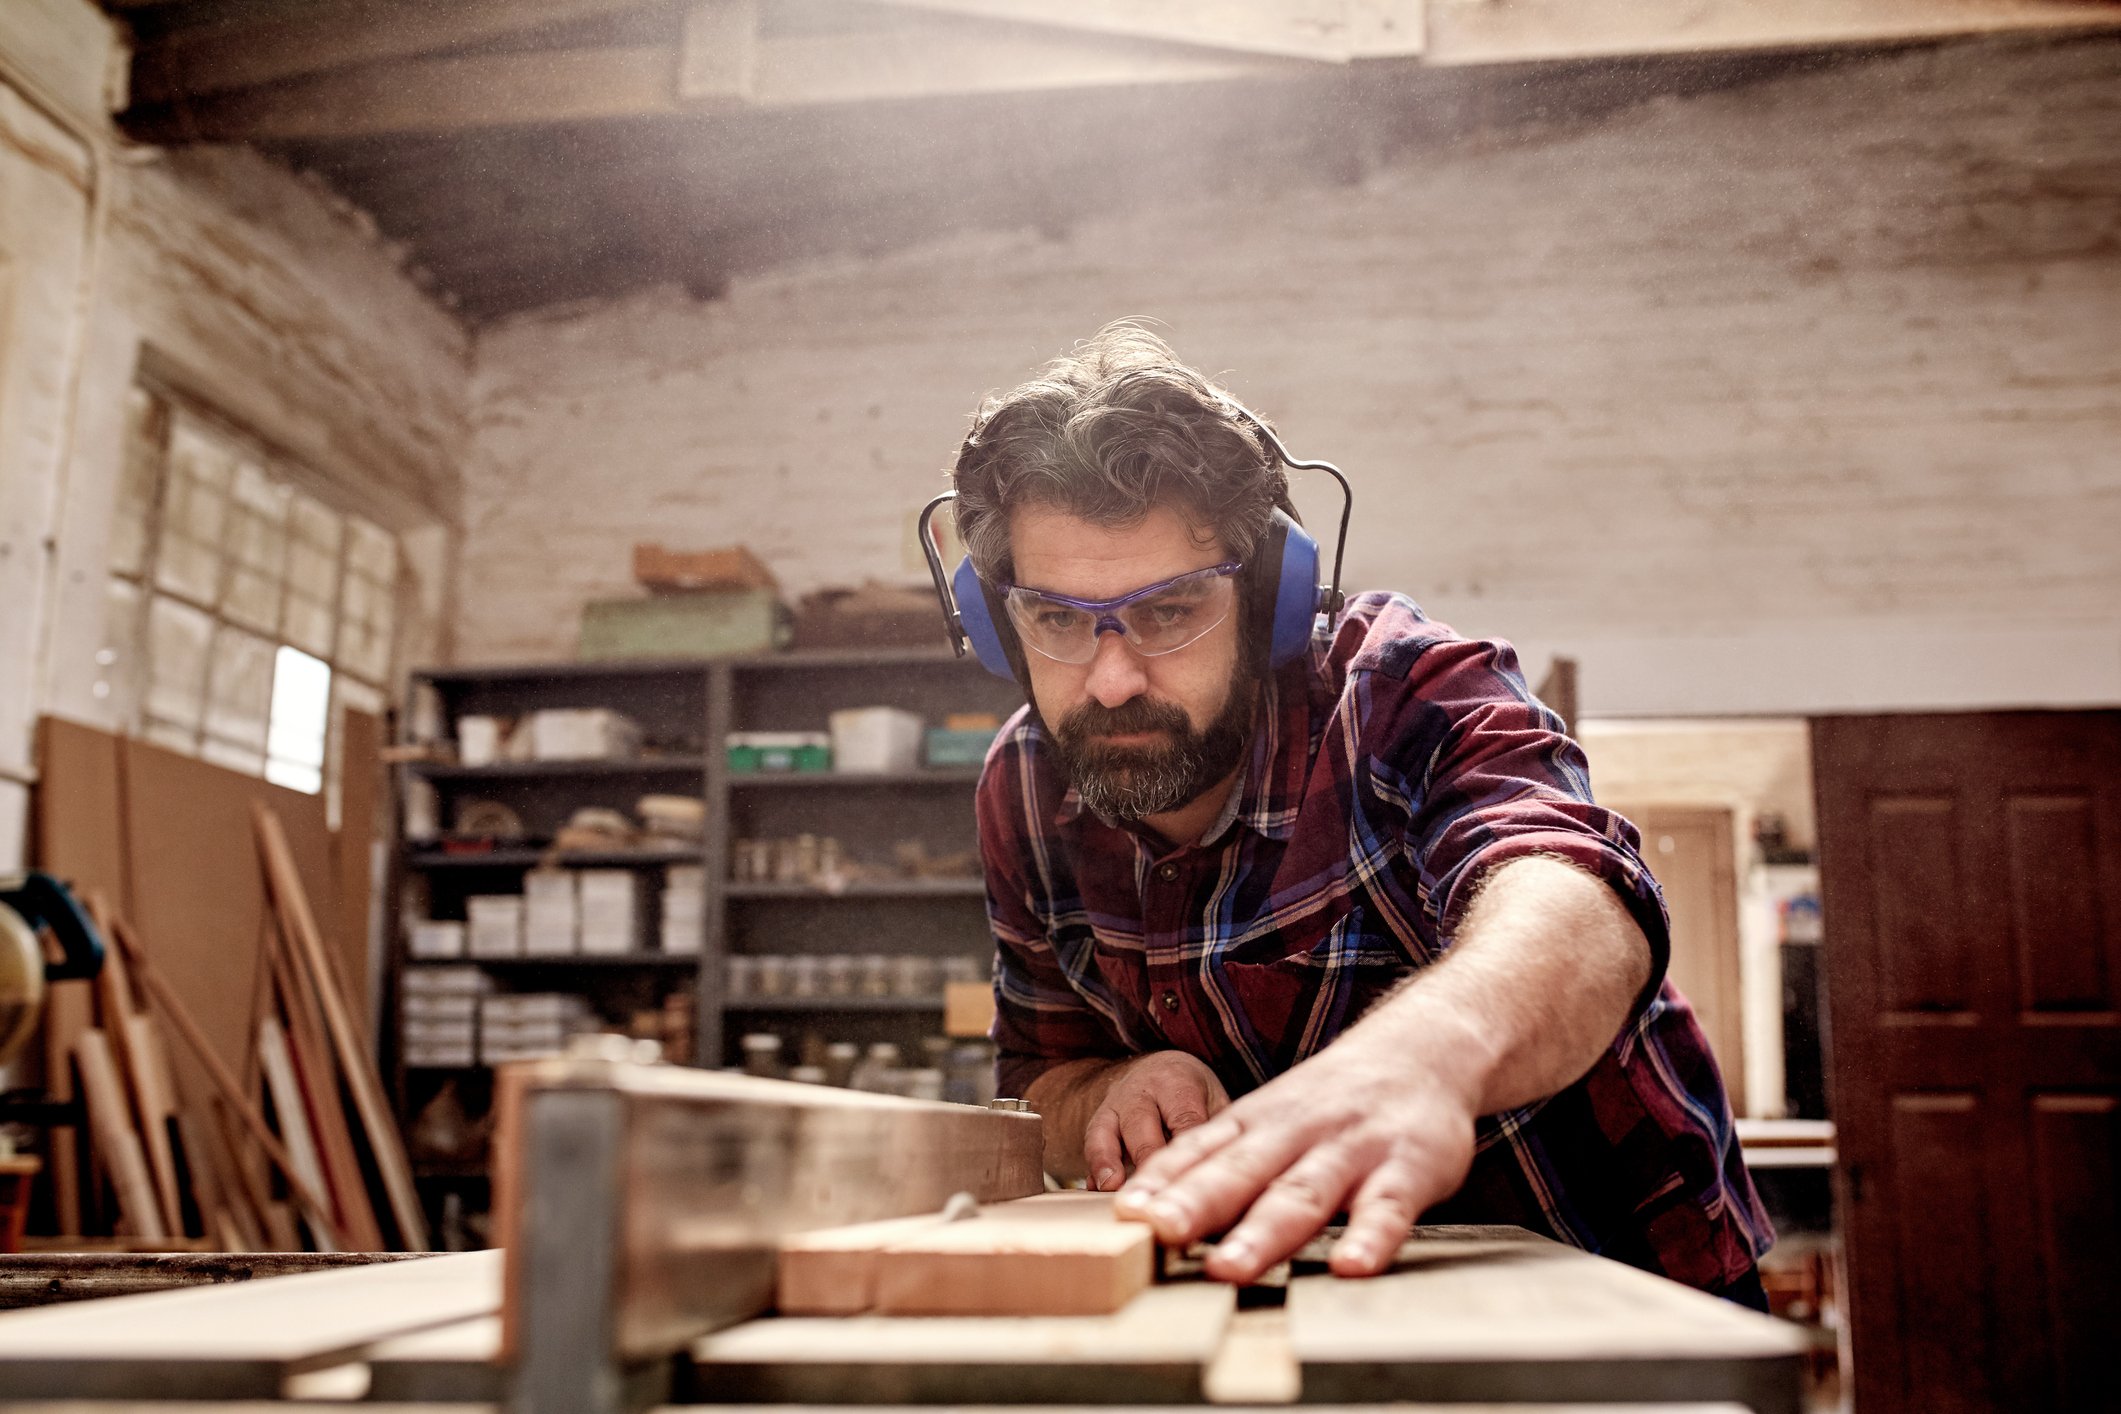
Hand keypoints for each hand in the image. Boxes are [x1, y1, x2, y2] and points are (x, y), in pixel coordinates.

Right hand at [1081, 1050, 1229, 1192]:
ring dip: (1113, 1165)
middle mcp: (1143, 1092)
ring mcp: (1116, 1106)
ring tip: (1117, 1191)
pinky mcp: (1098, 1122)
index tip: (1197, 1183)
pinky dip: (1095, 1170)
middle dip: (1150, 1164)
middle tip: (1159, 1199)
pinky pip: (1092, 1144)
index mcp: (1178, 1083)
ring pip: (1111, 1136)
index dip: (1191, 1153)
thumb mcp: (1213, 1098)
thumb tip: (1241, 1176)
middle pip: (1145, 1131)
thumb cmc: (1191, 1095)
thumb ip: (1222, 1132)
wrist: (1148, 1071)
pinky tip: (1097, 1191)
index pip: (1185, 1120)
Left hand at [1113, 1028, 1478, 1281]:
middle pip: (1240, 1172)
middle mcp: (1297, 1132)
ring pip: (1302, 1194)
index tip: (1124, 1216)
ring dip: (1264, 1233)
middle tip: (1156, 1237)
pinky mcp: (1407, 1169)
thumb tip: (1145, 1212)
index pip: (1200, 1151)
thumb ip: (1218, 1162)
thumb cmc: (1330, 1102)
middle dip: (1195, 1205)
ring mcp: (1352, 1150)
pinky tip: (1351, 1267)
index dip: (1161, 1183)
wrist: (1421, 1050)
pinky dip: (1370, 1238)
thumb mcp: (1269, 1118)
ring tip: (1228, 1270)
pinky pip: (1388, 1209)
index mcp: (1257, 1122)